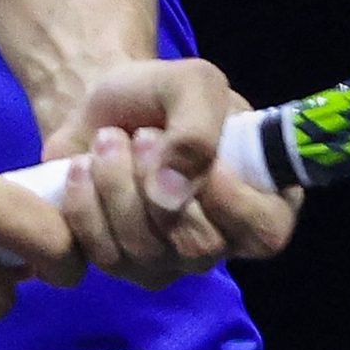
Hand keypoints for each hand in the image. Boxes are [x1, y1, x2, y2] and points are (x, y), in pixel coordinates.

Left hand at [39, 59, 300, 289]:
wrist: (100, 107)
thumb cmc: (159, 94)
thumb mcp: (191, 83)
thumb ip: (198, 129)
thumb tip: (172, 196)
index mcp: (262, 196)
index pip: (265, 230)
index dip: (228, 198)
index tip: (190, 149)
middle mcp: (224, 240)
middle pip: (198, 247)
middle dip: (155, 182)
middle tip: (141, 134)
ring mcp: (174, 261)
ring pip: (145, 252)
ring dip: (116, 184)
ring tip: (109, 141)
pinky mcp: (125, 267)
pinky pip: (104, 256)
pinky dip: (84, 204)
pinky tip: (83, 169)